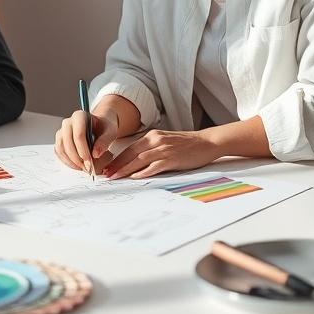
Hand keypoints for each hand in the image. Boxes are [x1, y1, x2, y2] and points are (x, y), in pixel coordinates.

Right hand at [54, 109, 117, 173]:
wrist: (100, 125)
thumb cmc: (104, 126)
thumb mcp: (110, 132)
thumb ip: (104, 141)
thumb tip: (95, 154)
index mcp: (80, 116)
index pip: (78, 134)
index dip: (83, 150)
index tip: (89, 161)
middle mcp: (68, 122)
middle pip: (67, 142)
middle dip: (77, 158)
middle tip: (87, 167)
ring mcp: (62, 131)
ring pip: (61, 148)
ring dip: (71, 161)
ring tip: (82, 167)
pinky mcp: (60, 140)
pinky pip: (59, 152)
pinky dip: (67, 161)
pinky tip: (77, 166)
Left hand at [102, 129, 221, 179]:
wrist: (207, 142)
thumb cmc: (187, 144)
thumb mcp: (166, 142)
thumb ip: (152, 149)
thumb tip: (137, 161)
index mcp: (153, 136)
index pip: (130, 148)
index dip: (118, 158)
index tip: (108, 167)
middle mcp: (156, 141)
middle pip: (131, 154)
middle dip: (117, 165)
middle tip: (106, 174)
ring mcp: (164, 149)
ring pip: (139, 160)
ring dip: (125, 169)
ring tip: (115, 177)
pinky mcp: (172, 158)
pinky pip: (154, 166)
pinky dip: (143, 172)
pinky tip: (135, 177)